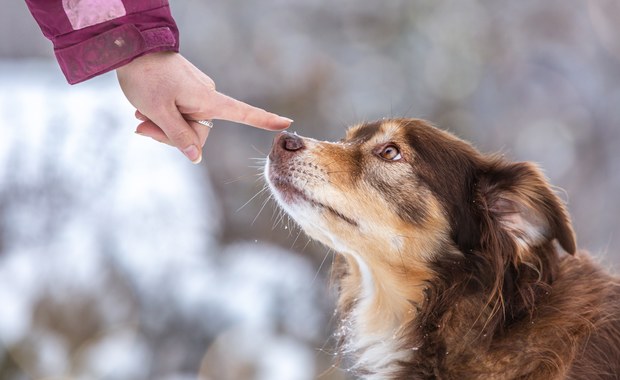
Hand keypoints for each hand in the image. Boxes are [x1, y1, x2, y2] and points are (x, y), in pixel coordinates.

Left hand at [116, 51, 292, 162]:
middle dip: (170, 136)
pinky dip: (162, 116)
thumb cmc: (146, 78)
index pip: (243, 113)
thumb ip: (178, 137)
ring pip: (185, 125)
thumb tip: (196, 157)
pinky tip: (143, 110)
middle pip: (198, 132)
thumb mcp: (159, 112)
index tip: (287, 124)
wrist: (131, 47)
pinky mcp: (186, 91)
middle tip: (142, 127)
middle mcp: (207, 97)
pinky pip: (179, 113)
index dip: (264, 121)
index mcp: (208, 100)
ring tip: (139, 115)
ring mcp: (197, 93)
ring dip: (161, 126)